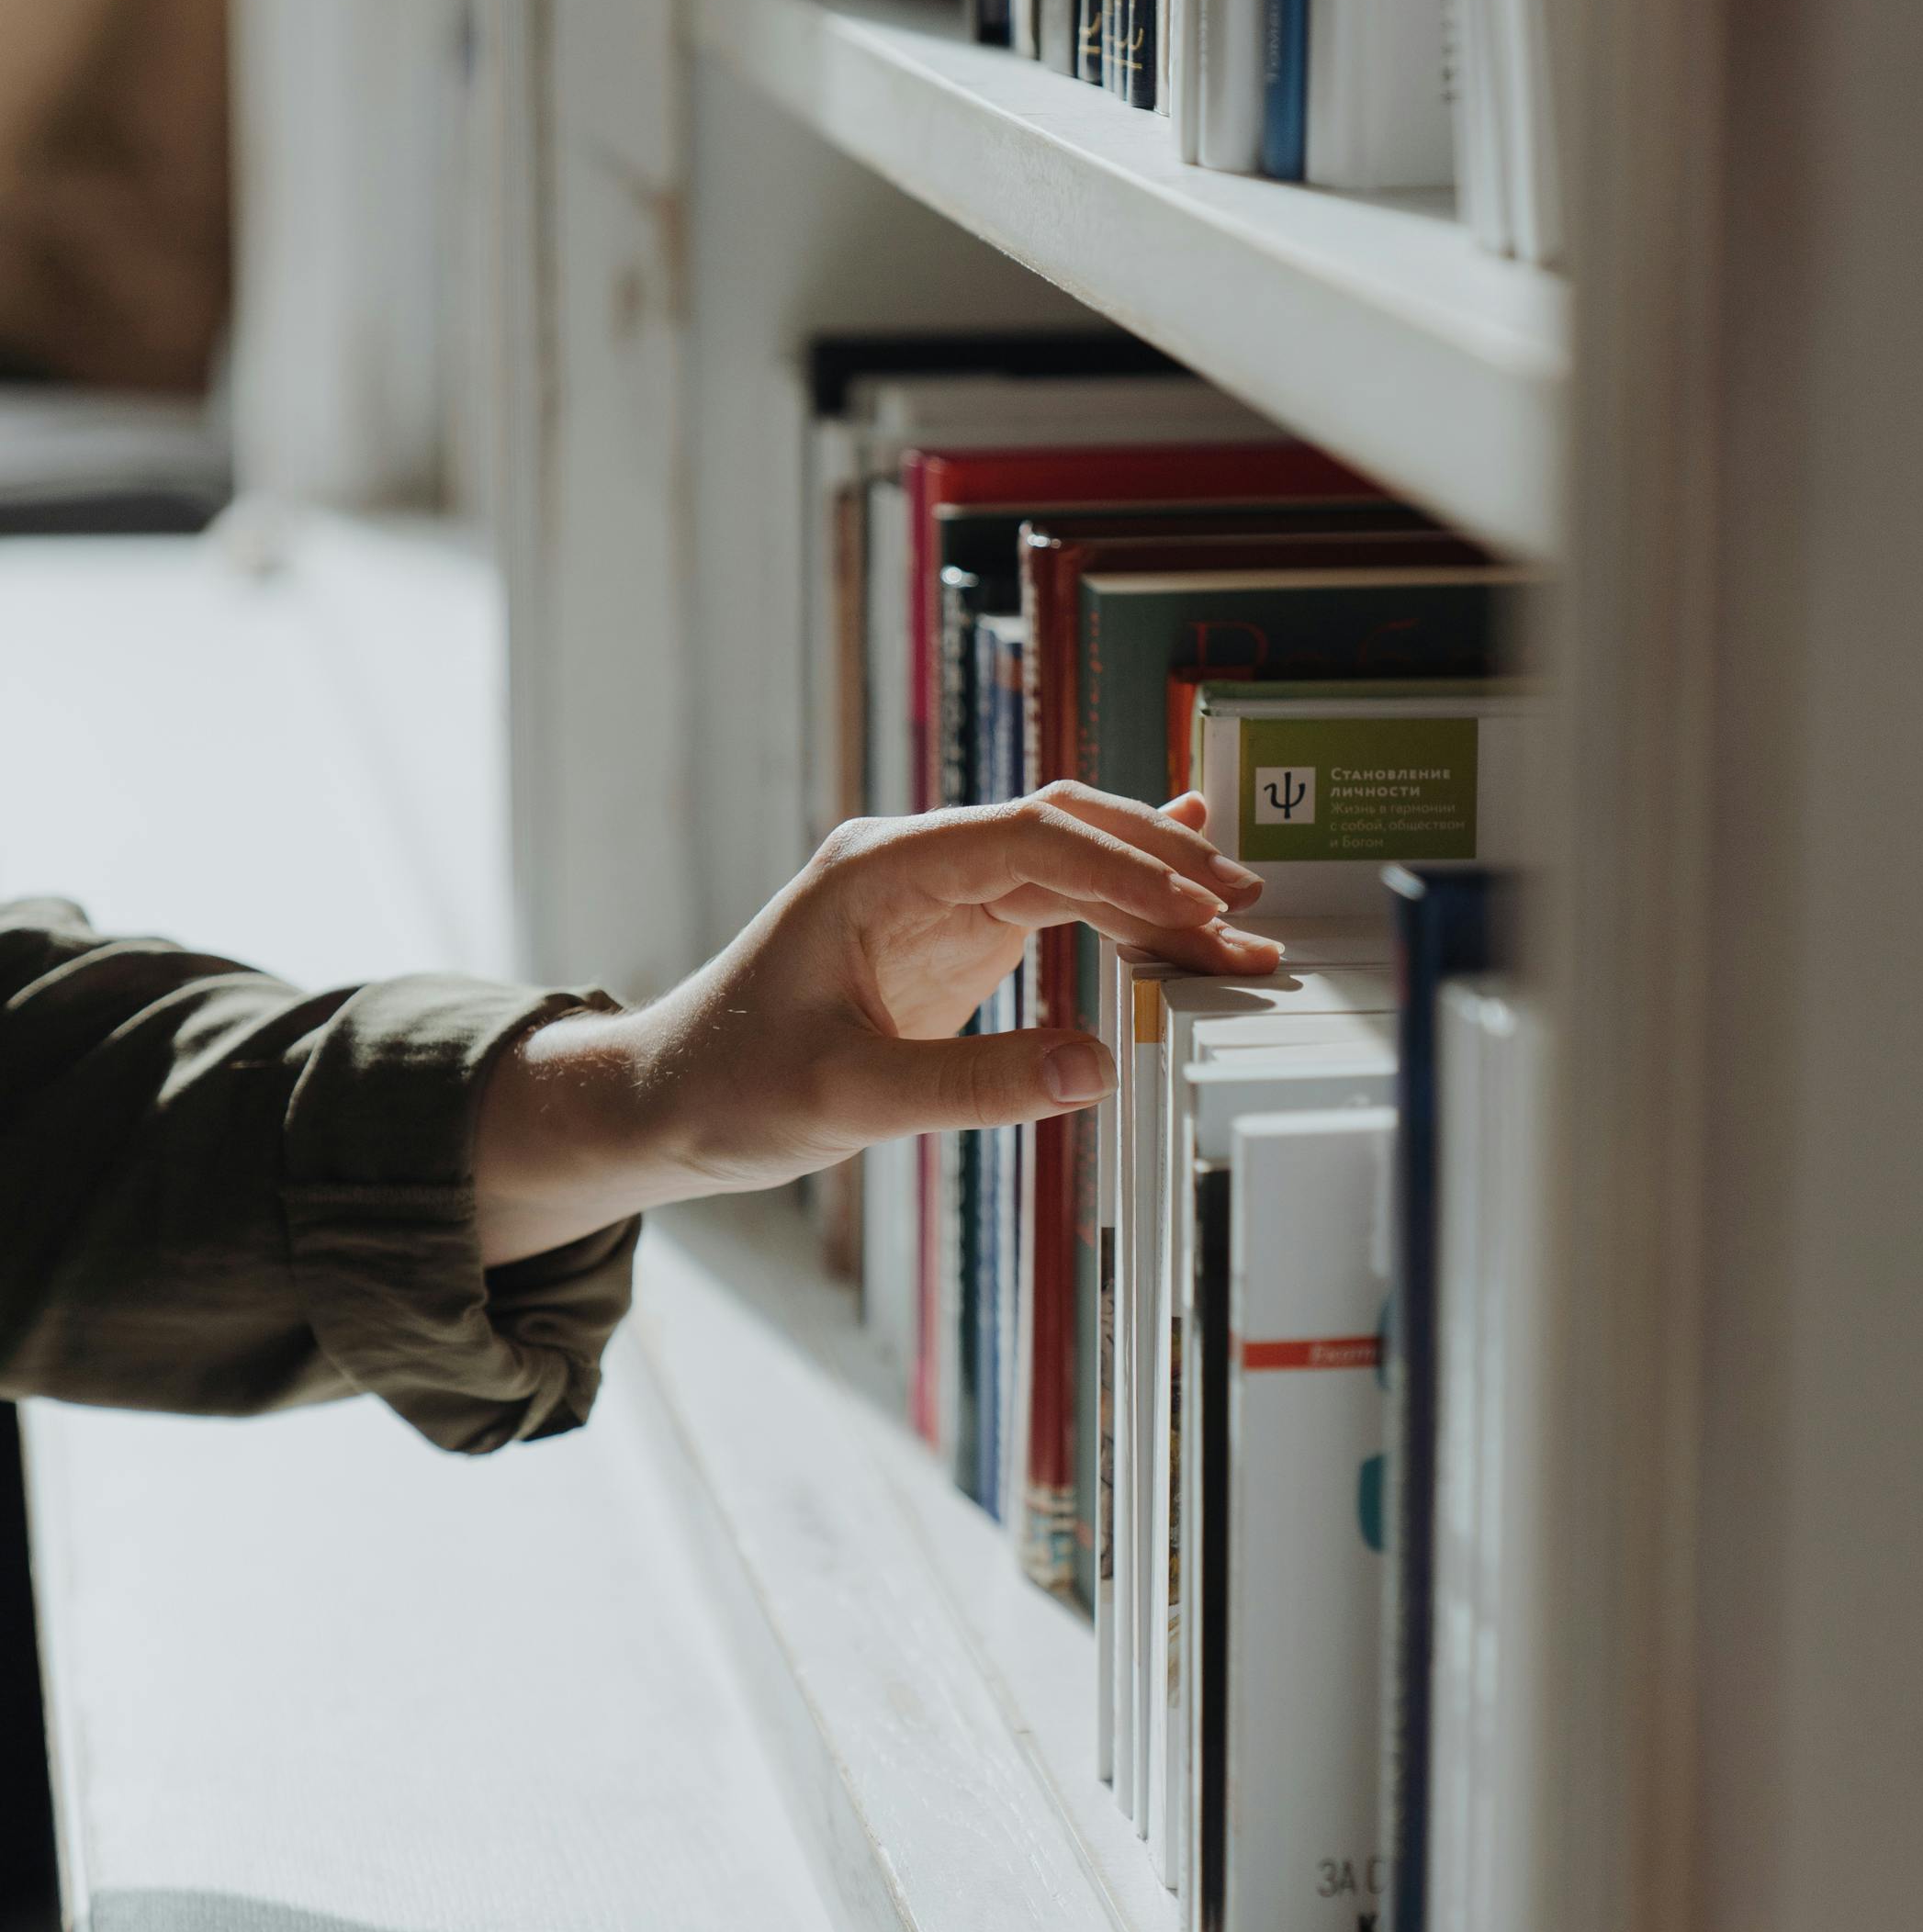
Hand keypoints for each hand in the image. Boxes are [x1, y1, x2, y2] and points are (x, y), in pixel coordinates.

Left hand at [474, 787, 1280, 1262]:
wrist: (666, 1101)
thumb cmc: (731, 1089)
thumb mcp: (849, 1099)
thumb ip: (974, 1084)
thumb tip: (1096, 1067)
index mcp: (881, 869)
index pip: (1029, 839)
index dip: (1122, 866)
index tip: (1197, 907)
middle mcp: (915, 861)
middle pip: (1063, 830)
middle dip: (1160, 863)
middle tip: (1247, 909)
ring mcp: (937, 893)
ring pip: (1069, 863)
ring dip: (1152, 890)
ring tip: (1238, 929)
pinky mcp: (951, 935)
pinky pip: (1054, 902)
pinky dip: (1120, 907)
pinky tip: (1182, 890)